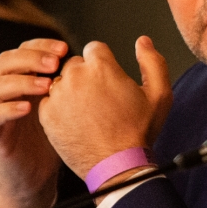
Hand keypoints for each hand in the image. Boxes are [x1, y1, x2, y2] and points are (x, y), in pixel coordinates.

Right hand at [0, 38, 70, 207]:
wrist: (35, 180)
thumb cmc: (54, 142)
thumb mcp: (66, 109)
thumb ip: (74, 88)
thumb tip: (101, 64)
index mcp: (23, 82)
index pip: (23, 51)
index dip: (41, 45)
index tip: (64, 48)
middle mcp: (7, 93)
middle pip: (5, 61)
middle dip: (31, 58)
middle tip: (55, 64)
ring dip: (21, 81)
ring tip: (45, 86)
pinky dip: (7, 109)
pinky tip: (27, 108)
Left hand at [38, 37, 171, 181]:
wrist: (117, 165)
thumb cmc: (138, 132)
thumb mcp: (160, 94)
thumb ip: (153, 61)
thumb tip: (143, 42)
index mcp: (101, 66)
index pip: (94, 49)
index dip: (104, 65)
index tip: (109, 81)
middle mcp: (75, 76)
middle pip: (75, 64)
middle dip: (87, 77)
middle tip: (101, 100)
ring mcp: (58, 95)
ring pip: (61, 82)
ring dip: (72, 92)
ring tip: (89, 114)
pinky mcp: (46, 114)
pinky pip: (50, 101)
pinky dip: (60, 109)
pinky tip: (77, 122)